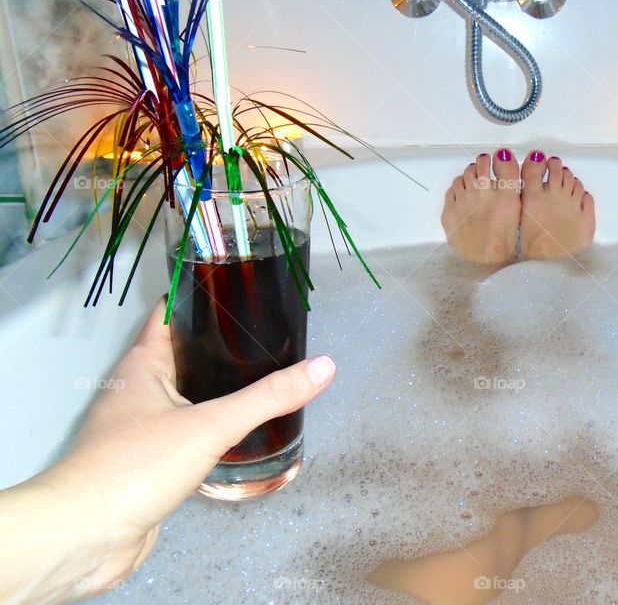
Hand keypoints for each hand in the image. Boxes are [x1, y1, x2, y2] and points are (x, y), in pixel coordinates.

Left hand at [0, 301, 335, 604]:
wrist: (86, 536)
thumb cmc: (136, 466)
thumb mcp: (210, 425)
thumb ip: (267, 397)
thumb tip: (324, 366)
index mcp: (143, 364)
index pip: (171, 312)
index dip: (205, 295)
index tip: (246, 288)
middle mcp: (138, 389)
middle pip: (184, 353)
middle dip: (224, 345)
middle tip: (272, 335)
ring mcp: (140, 427)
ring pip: (187, 395)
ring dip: (220, 388)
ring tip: (268, 377)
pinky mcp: (149, 462)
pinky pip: (186, 432)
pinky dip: (213, 427)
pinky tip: (243, 432)